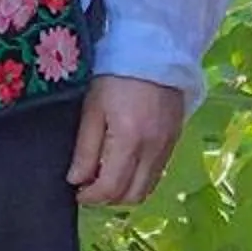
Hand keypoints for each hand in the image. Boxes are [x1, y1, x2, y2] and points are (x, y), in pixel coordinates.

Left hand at [68, 75, 184, 207]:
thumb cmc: (116, 76)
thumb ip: (85, 148)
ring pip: (148, 189)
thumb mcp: (93, 108)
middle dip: (108, 199)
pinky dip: (140, 179)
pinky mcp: (175, 141)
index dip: (91, 197)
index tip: (76, 193)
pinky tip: (125, 166)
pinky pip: (157, 173)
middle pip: (133, 196)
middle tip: (89, 188)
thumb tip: (76, 180)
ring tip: (105, 178)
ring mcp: (168, 147)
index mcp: (130, 141)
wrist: (155, 51)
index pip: (111, 188)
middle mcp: (153, 150)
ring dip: (125, 192)